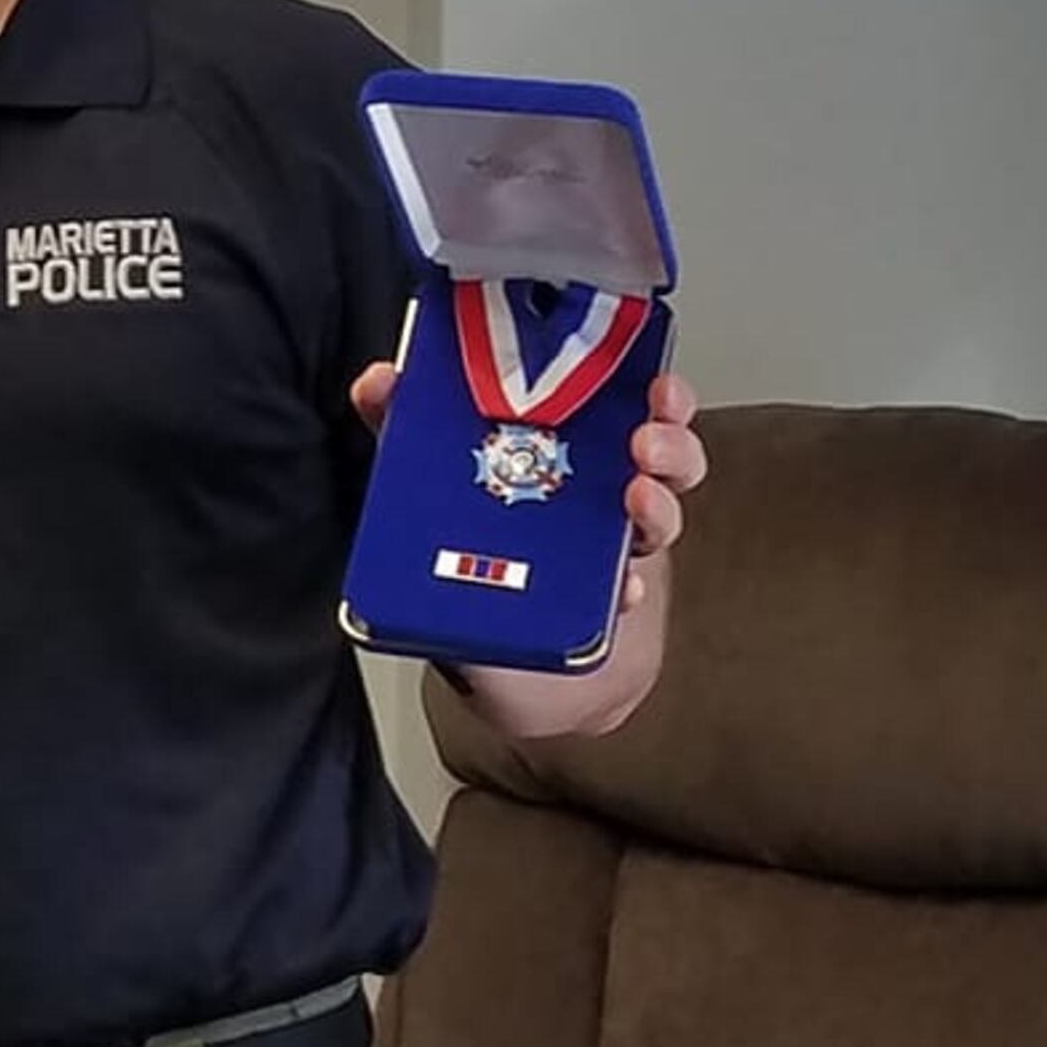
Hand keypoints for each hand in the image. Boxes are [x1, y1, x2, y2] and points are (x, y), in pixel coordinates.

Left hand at [348, 365, 707, 613]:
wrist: (504, 671)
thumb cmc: (462, 565)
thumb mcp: (423, 489)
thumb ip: (402, 430)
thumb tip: (379, 380)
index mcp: (558, 449)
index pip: (612, 399)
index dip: (639, 380)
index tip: (647, 375)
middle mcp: (592, 491)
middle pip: (655, 445)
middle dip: (666, 435)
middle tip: (644, 438)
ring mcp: (606, 546)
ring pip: (659, 509)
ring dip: (659, 501)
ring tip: (637, 500)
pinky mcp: (611, 601)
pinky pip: (632, 585)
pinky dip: (628, 585)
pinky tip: (617, 590)